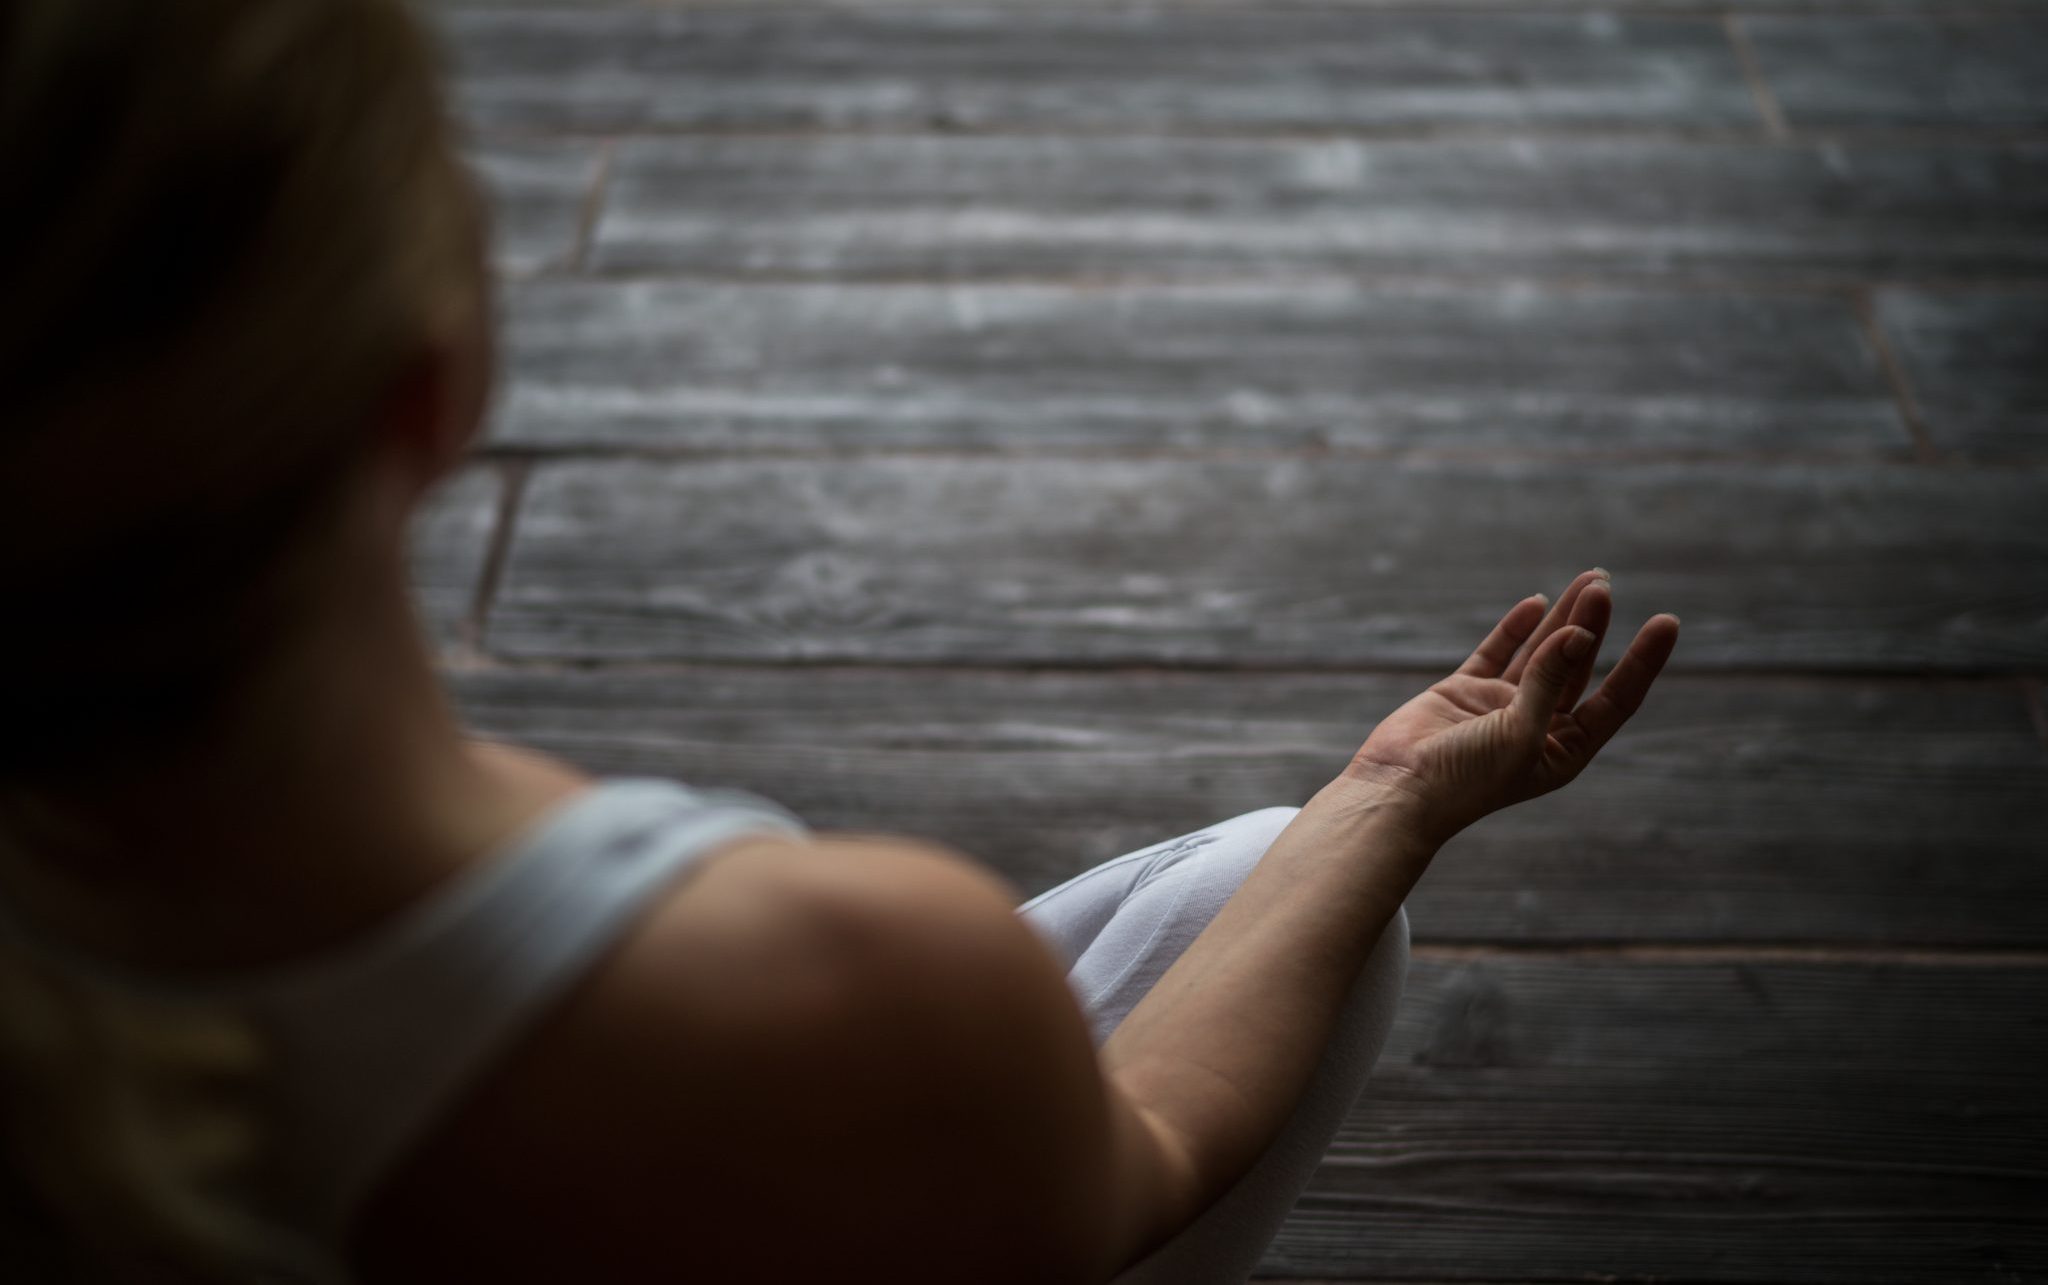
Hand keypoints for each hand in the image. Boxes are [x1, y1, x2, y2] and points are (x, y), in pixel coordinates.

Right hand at [1338, 569, 1679, 846]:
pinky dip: (1516, 628)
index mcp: (1563, 750)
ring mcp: (1500, 706)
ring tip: (1589, 578)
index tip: (1666, 622)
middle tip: (1605, 582)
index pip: (1616, 699)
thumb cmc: (1466, 780)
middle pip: (1577, 665)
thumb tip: (1580, 632)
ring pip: (1540, 651)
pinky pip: (1497, 652)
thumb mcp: (1519, 733)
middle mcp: (1537, 725)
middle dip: (1593, 624)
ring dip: (1563, 616)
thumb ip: (1548, 680)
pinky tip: (1536, 602)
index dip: (1642, 661)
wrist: (1399, 790)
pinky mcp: (1464, 691)